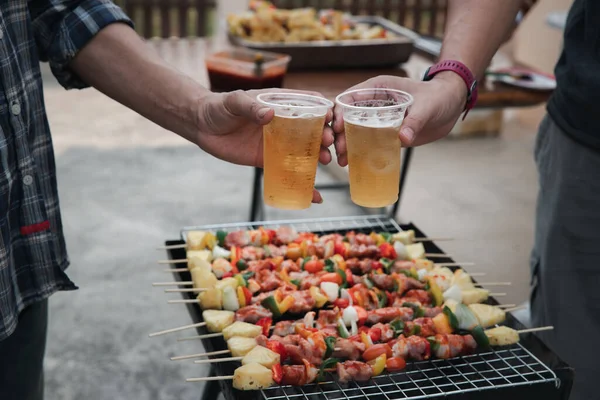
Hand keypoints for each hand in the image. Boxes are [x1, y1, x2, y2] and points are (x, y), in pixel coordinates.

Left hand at [195, 89, 334, 202]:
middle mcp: (285, 123)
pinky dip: (304, 185)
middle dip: (326, 136)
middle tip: (328, 144)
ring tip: (325, 161)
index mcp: (281, 103)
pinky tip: (315, 197)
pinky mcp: (269, 161)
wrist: (201, 127)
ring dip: (320, 156)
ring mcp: (279, 143)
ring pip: (306, 151)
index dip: (325, 110)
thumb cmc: (219, 108)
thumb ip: (250, 106)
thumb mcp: (234, 102)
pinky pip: (289, 172)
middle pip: (314, 129)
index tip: (332, 120)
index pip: (311, 104)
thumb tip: (269, 114)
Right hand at [332, 74, 467, 165]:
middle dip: (339, 133)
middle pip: (347, 117)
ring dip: (346, 145)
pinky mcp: (386, 133)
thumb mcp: (427, 106)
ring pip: (354, 131)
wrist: (452, 106)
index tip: (337, 128)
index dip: (339, 112)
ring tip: (343, 161)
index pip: (350, 97)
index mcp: (378, 88)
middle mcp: (374, 103)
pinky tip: (353, 164)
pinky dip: (359, 152)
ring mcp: (378, 119)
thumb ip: (414, 121)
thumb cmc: (439, 97)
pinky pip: (368, 142)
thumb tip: (403, 138)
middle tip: (339, 149)